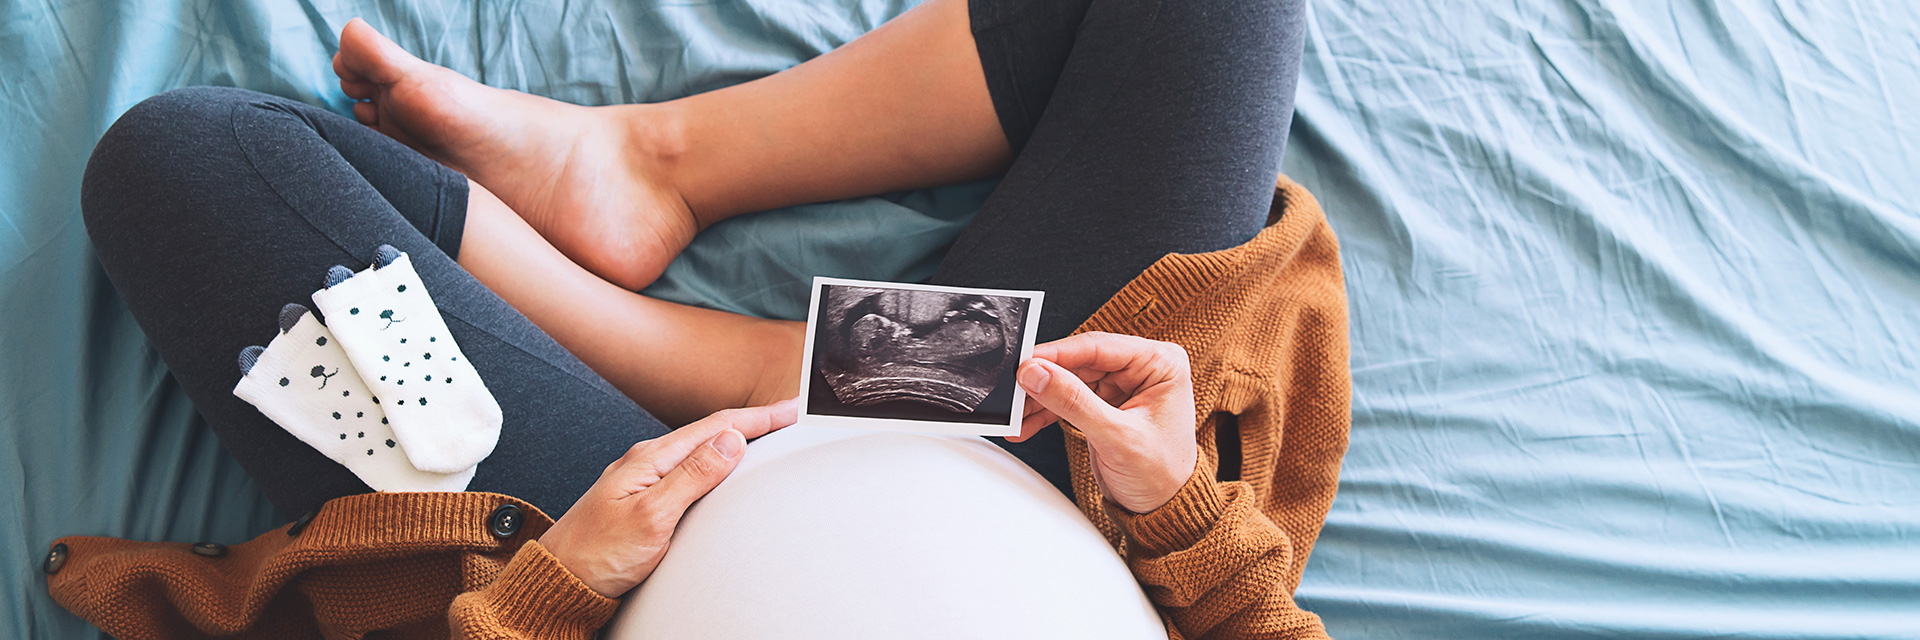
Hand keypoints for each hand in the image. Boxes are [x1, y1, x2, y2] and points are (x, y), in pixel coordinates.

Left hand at [540, 398, 797, 597]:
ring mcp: (644, 478)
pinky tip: (724, 468)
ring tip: (767, 434)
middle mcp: (647, 461)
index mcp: (650, 458)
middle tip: (791, 416)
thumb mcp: (651, 516)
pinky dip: (717, 461)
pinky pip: (690, 468)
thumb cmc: (596, 554)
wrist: (557, 581)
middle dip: (754, 421)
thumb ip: (691, 477)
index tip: (793, 408)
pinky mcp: (644, 498)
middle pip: (711, 431)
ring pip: (701, 449)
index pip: (716, 426)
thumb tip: (732, 442)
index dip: (759, 416)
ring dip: (737, 439)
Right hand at [1012, 332, 1197, 513]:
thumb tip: (1037, 373)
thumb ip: (1074, 401)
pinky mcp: (1106, 404)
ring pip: (1069, 380)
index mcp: (1160, 362)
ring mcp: (1123, 385)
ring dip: (1041, 398)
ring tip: (1016, 414)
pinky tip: (1026, 424)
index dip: (1057, 354)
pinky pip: (1069, 399)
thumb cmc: (1162, 475)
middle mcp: (1142, 368)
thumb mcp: (1116, 436)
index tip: (1025, 363)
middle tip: (1014, 392)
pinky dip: (1047, 412)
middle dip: (1045, 380)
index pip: (1099, 347)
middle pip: (1079, 362)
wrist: (1163, 509)